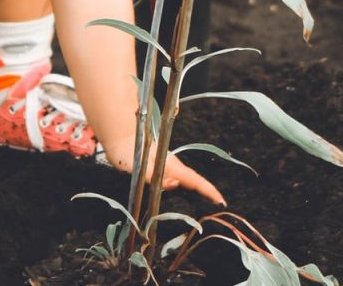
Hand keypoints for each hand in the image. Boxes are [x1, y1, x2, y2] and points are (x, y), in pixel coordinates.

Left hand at [101, 138, 225, 205]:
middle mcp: (172, 166)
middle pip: (194, 179)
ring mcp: (169, 167)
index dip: (207, 188)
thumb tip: (174, 184)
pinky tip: (194, 192)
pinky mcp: (164, 169)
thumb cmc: (128, 154)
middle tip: (221, 201)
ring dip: (201, 188)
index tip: (219, 198)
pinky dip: (191, 186)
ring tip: (213, 199)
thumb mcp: (138, 166)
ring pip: (188, 179)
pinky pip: (181, 179)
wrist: (121, 141)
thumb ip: (154, 177)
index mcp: (169, 165)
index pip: (192, 179)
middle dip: (208, 190)